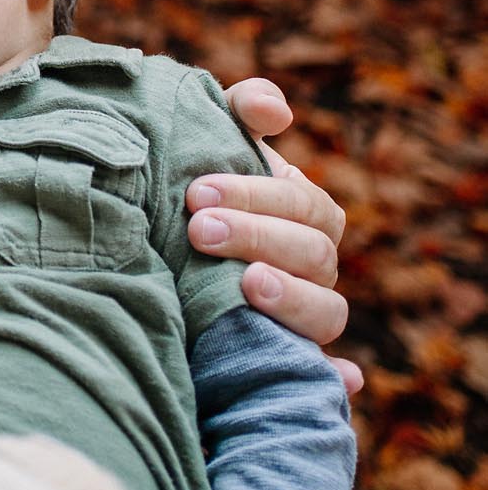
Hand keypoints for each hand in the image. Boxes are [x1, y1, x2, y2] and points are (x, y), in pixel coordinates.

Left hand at [191, 77, 357, 395]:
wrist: (153, 245)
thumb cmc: (194, 188)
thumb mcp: (212, 139)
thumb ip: (243, 109)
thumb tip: (275, 110)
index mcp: (304, 211)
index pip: (304, 203)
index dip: (256, 196)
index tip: (196, 192)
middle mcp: (313, 264)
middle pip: (314, 254)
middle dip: (257, 237)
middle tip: (197, 230)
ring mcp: (304, 314)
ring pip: (327, 313)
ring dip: (293, 300)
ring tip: (247, 285)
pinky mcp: (284, 358)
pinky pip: (323, 378)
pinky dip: (335, 379)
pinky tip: (334, 380)